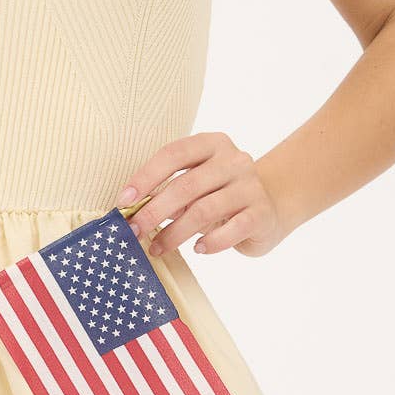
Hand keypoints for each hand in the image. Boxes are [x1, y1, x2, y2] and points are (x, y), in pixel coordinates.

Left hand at [118, 132, 284, 259]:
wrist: (271, 206)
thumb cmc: (221, 195)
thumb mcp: (198, 185)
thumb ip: (171, 190)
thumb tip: (133, 212)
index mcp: (212, 144)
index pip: (174, 154)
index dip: (146, 176)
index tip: (123, 200)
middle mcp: (234, 161)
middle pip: (186, 185)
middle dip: (154, 211)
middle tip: (134, 231)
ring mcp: (250, 186)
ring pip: (204, 210)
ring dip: (175, 233)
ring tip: (158, 248)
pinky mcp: (261, 214)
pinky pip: (231, 229)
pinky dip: (211, 242)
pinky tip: (197, 249)